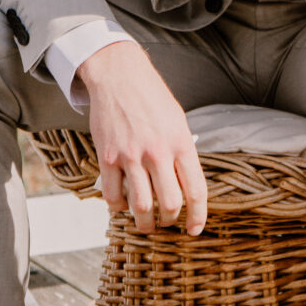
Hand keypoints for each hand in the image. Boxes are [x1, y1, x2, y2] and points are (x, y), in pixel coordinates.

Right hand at [76, 42, 207, 234]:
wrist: (120, 76)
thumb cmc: (152, 97)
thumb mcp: (178, 120)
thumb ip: (182, 150)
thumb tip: (186, 180)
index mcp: (181, 143)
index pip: (196, 190)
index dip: (198, 216)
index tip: (195, 230)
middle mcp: (158, 152)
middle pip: (170, 204)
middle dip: (170, 222)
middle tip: (167, 223)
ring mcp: (131, 156)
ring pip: (141, 206)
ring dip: (144, 223)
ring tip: (145, 224)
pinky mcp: (108, 157)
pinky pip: (112, 195)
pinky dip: (118, 207)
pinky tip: (122, 205)